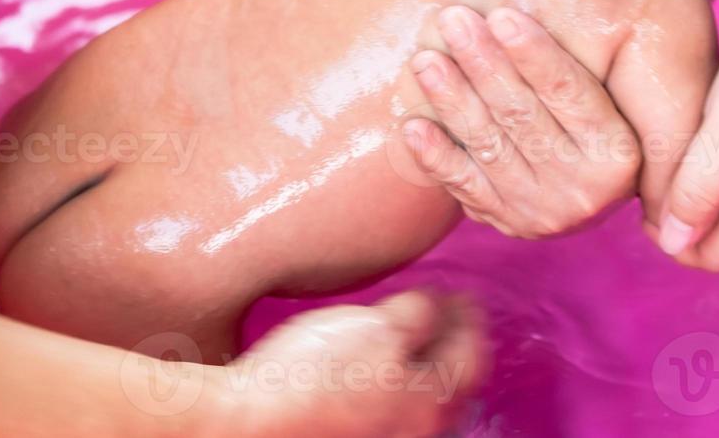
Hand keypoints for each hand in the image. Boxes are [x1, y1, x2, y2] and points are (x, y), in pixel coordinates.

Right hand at [214, 291, 486, 437]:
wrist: (248, 422)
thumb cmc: (309, 378)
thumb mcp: (376, 328)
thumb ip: (418, 315)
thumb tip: (436, 305)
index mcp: (431, 404)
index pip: (469, 356)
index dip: (469, 319)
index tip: (464, 295)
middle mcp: (416, 432)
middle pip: (451, 385)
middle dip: (453, 344)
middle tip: (449, 311)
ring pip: (423, 402)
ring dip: (428, 366)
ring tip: (415, 335)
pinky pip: (393, 411)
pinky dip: (399, 385)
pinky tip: (379, 367)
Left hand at [401, 6, 641, 237]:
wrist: (588, 182)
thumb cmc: (599, 106)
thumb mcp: (616, 84)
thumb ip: (594, 56)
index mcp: (620, 152)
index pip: (571, 92)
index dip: (534, 53)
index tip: (501, 14)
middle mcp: (586, 190)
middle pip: (523, 115)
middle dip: (483, 63)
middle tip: (452, 19)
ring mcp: (543, 212)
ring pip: (488, 146)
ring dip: (452, 100)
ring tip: (425, 59)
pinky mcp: (507, 222)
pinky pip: (463, 186)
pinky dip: (436, 156)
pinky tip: (413, 125)